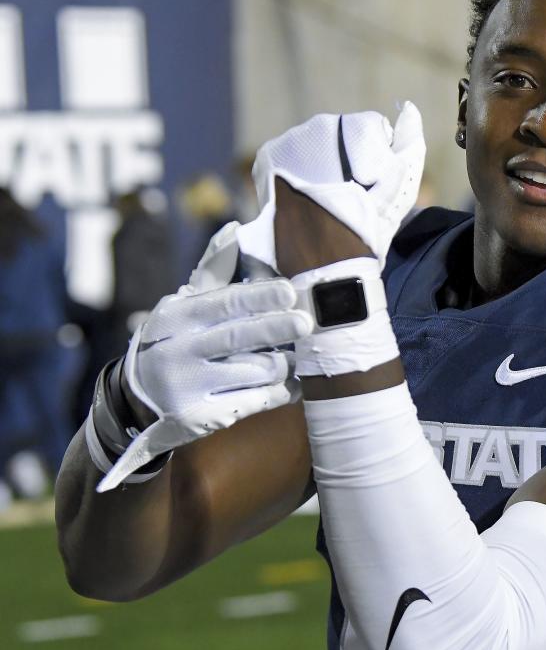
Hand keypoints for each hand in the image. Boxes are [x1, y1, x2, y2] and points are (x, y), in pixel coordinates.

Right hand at [97, 223, 313, 490]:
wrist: (136, 400)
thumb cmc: (172, 342)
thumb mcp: (180, 308)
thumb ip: (212, 275)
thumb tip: (234, 232)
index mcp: (177, 318)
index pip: (224, 303)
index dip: (260, 297)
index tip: (290, 292)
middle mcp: (179, 351)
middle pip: (240, 337)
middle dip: (278, 328)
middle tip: (306, 323)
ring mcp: (189, 387)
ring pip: (256, 371)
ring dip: (283, 363)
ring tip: (292, 357)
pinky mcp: (201, 417)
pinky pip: (257, 401)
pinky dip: (280, 391)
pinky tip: (291, 385)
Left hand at [236, 103, 424, 269]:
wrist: (325, 270)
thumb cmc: (366, 230)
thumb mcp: (398, 190)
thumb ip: (409, 145)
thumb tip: (409, 108)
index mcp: (336, 131)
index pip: (366, 132)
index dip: (376, 164)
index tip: (371, 191)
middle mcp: (302, 132)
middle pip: (338, 140)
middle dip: (348, 164)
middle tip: (352, 200)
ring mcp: (279, 148)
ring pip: (314, 150)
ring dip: (325, 171)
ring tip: (330, 204)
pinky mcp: (264, 166)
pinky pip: (290, 162)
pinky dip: (302, 178)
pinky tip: (310, 202)